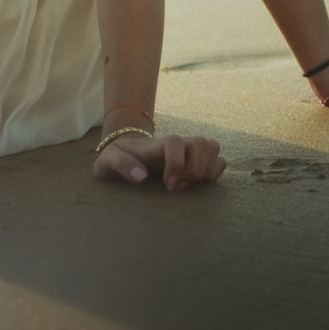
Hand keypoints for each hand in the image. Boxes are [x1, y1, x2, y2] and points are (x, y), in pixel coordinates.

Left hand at [92, 132, 227, 191]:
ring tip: (189, 186)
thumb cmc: (117, 159)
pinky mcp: (198, 161)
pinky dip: (214, 174)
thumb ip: (120, 164)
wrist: (124, 155)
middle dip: (194, 169)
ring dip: (206, 170)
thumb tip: (141, 176)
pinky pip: (219, 160)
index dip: (176, 163)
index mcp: (157, 144)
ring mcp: (189, 151)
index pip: (175, 142)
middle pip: (201, 143)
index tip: (168, 185)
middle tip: (177, 187)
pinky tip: (198, 186)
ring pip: (213, 147)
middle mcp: (178, 144)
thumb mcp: (108, 160)